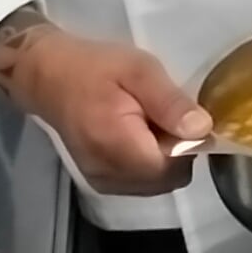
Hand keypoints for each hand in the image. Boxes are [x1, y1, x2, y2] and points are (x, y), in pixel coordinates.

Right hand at [0, 7, 209, 195]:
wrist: (48, 76)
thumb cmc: (95, 67)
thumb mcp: (140, 70)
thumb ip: (170, 103)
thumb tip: (203, 130)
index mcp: (117, 146)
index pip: (174, 167)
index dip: (189, 144)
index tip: (184, 117)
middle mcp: (108, 173)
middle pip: (168, 179)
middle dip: (179, 152)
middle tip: (166, 116)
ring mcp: (101, 180)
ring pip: (156, 184)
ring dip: (164, 159)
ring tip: (151, 123)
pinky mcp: (99, 180)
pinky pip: (139, 183)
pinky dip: (148, 164)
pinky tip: (139, 137)